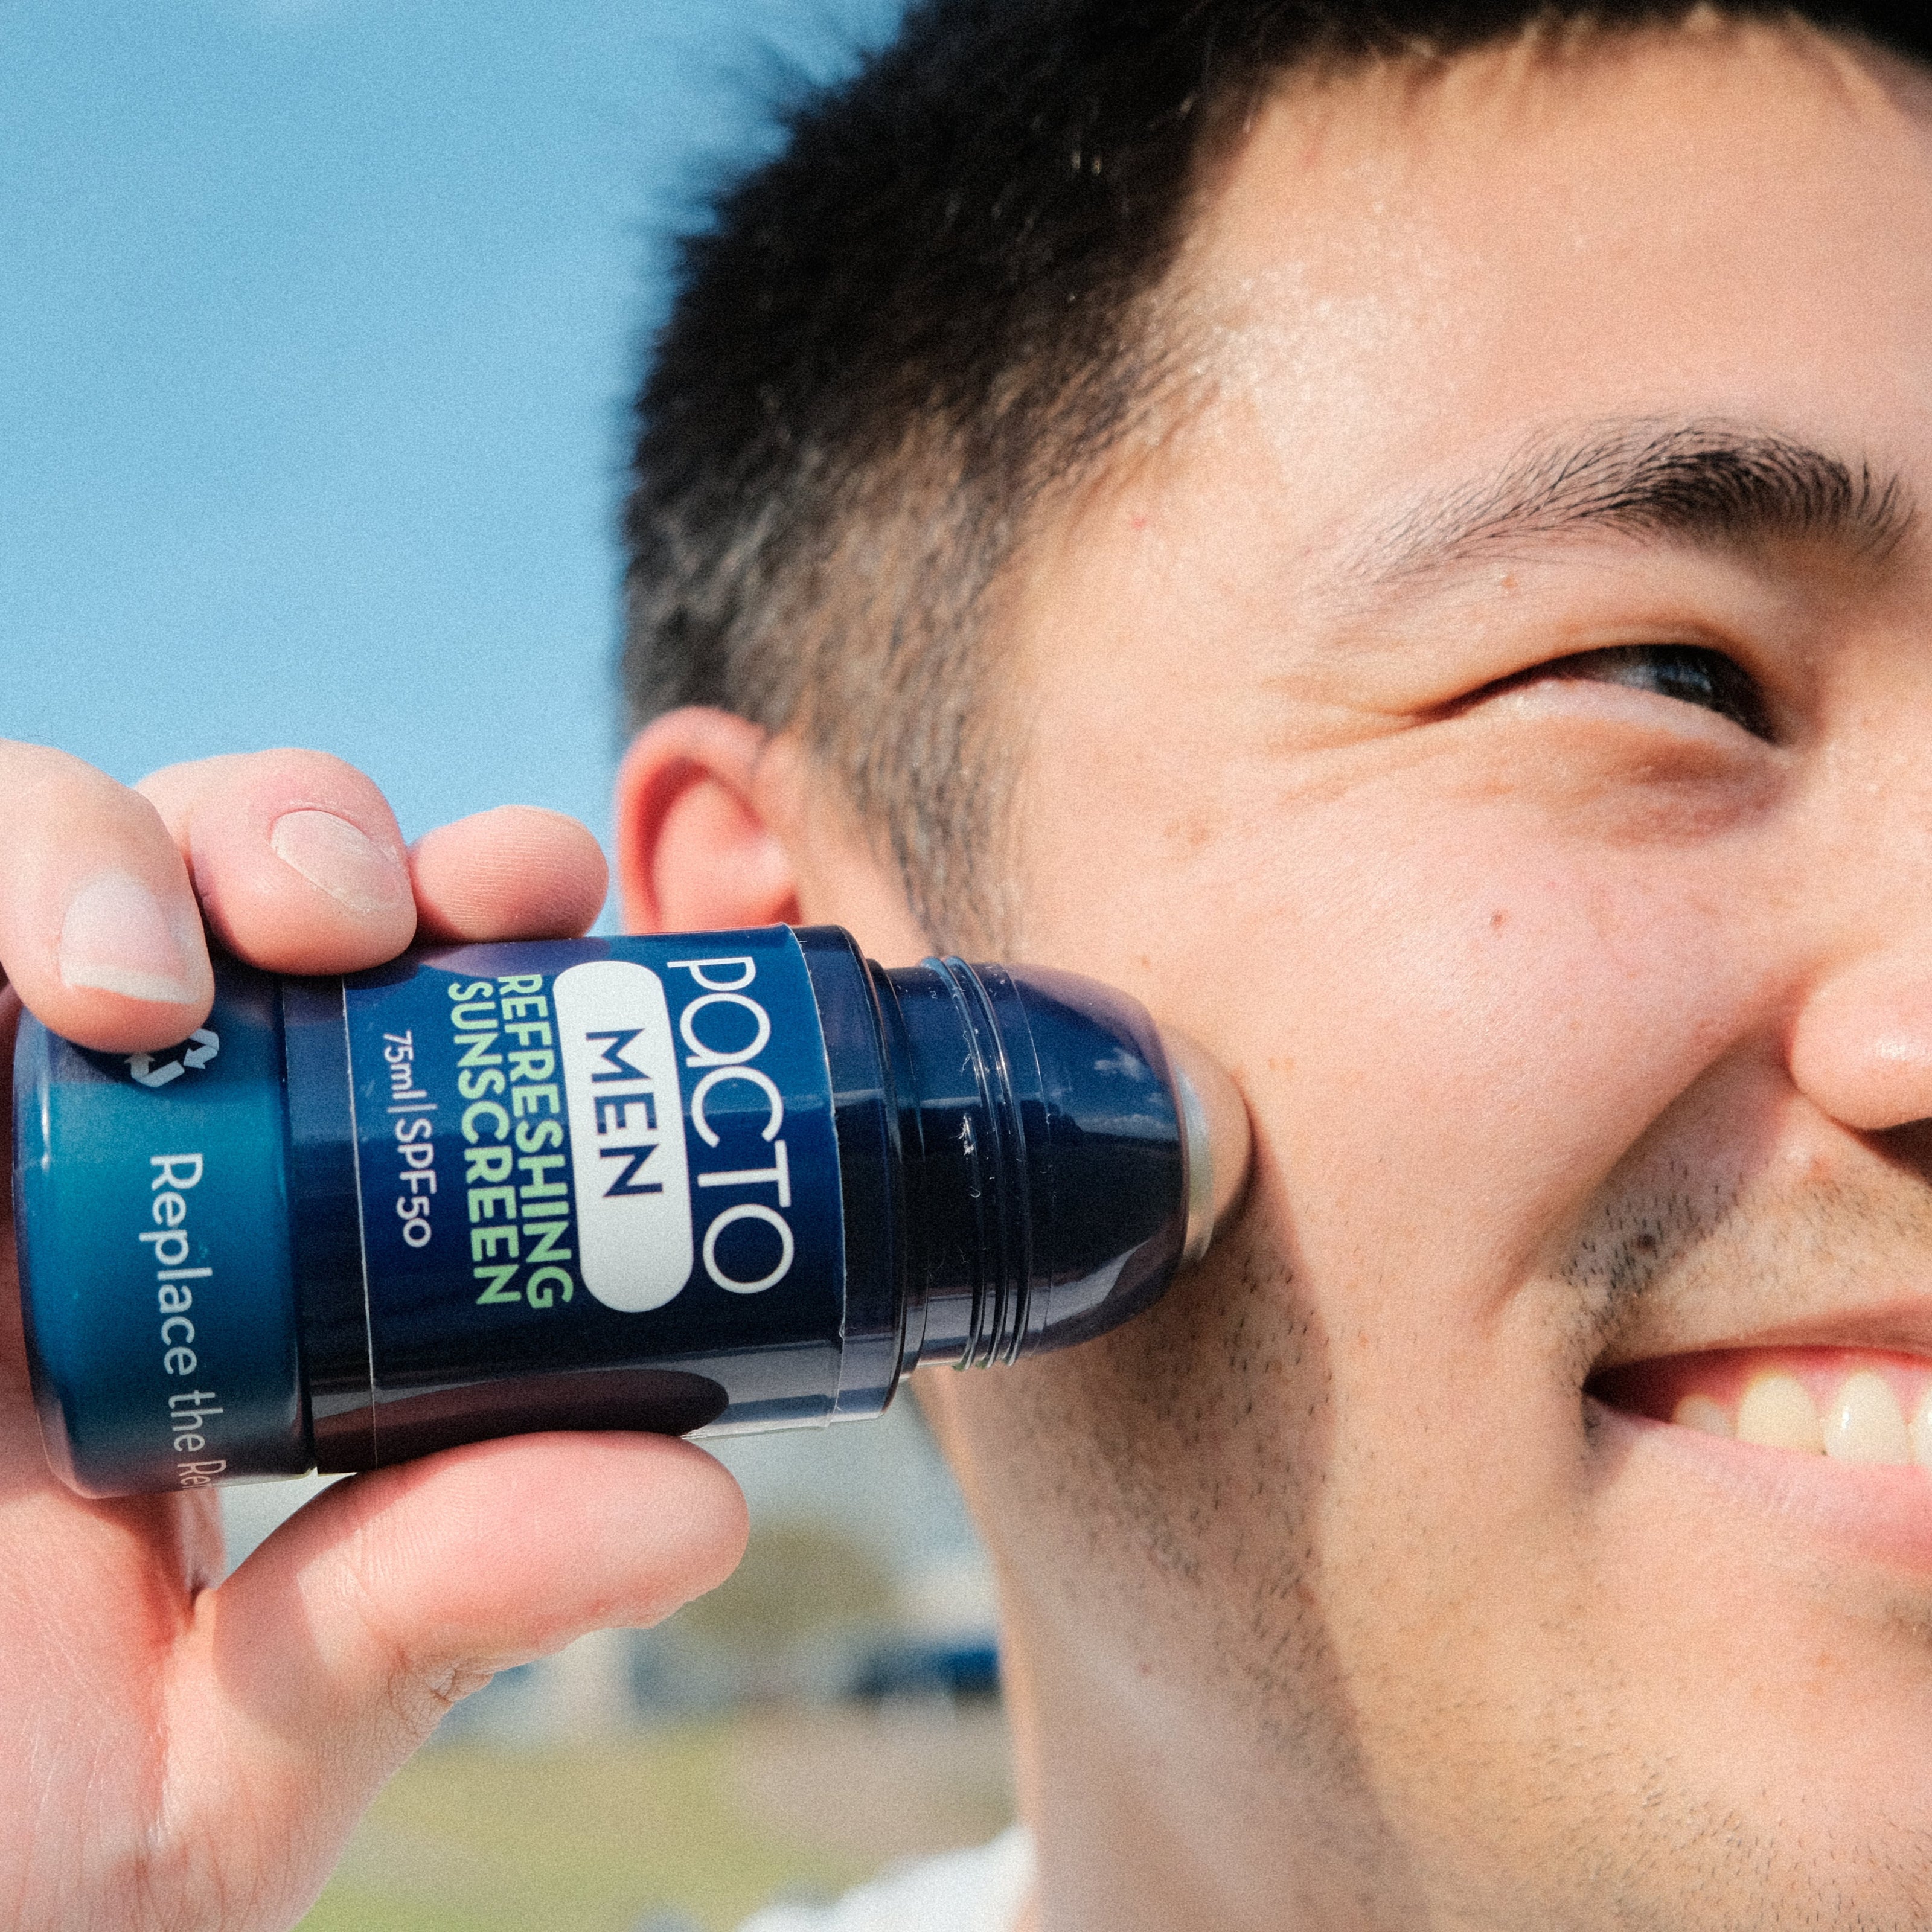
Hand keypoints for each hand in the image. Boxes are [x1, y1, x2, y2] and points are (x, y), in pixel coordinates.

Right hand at [0, 744, 747, 1930]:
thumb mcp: (239, 1739)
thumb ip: (439, 1608)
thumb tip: (702, 1506)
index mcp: (234, 1270)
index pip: (375, 1024)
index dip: (471, 923)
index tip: (563, 909)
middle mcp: (91, 1171)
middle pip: (223, 897)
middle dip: (317, 836)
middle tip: (376, 913)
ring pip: (42, 859)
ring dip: (121, 848)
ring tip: (150, 982)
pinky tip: (42, 989)